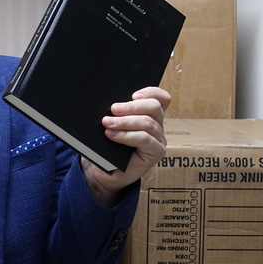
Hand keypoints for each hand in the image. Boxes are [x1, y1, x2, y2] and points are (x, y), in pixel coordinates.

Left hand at [81, 86, 170, 206]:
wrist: (101, 171)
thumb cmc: (105, 146)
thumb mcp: (110, 125)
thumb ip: (116, 113)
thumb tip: (110, 102)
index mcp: (149, 115)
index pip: (160, 98)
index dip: (150, 92)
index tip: (133, 94)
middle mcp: (157, 126)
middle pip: (154, 107)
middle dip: (132, 106)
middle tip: (113, 109)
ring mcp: (158, 139)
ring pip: (148, 123)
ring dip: (125, 122)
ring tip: (107, 123)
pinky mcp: (156, 153)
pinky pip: (145, 139)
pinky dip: (127, 135)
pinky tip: (112, 135)